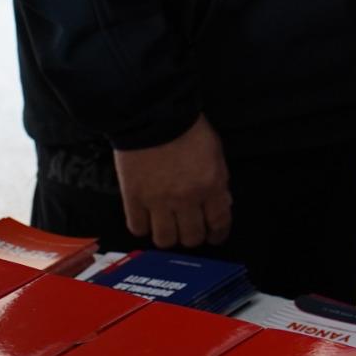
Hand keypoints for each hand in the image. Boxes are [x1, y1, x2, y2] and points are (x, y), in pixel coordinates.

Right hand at [113, 114, 231, 248]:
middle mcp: (186, 199)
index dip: (218, 234)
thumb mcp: (215, 152)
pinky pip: (138, 228)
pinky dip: (143, 227)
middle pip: (192, 238)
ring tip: (167, 226)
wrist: (153, 114)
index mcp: (211, 185)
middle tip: (189, 229)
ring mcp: (158, 201)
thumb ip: (219, 180)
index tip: (214, 236)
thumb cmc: (187, 128)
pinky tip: (147, 219)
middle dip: (193, 237)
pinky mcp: (133, 199)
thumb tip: (221, 203)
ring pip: (165, 240)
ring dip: (168, 236)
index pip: (219, 223)